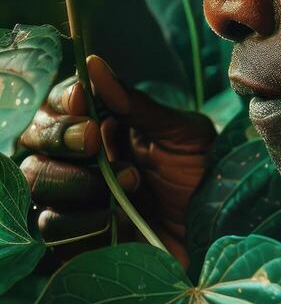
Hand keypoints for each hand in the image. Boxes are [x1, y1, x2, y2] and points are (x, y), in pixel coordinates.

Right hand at [20, 56, 215, 265]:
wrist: (222, 233)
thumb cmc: (205, 177)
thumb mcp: (181, 135)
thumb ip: (136, 105)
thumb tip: (93, 65)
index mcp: (104, 127)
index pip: (59, 104)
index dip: (62, 101)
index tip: (82, 102)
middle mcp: (82, 160)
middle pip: (35, 140)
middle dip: (59, 137)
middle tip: (92, 141)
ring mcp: (77, 199)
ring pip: (36, 181)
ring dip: (73, 179)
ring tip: (125, 181)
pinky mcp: (79, 239)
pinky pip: (51, 227)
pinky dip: (77, 220)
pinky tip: (114, 217)